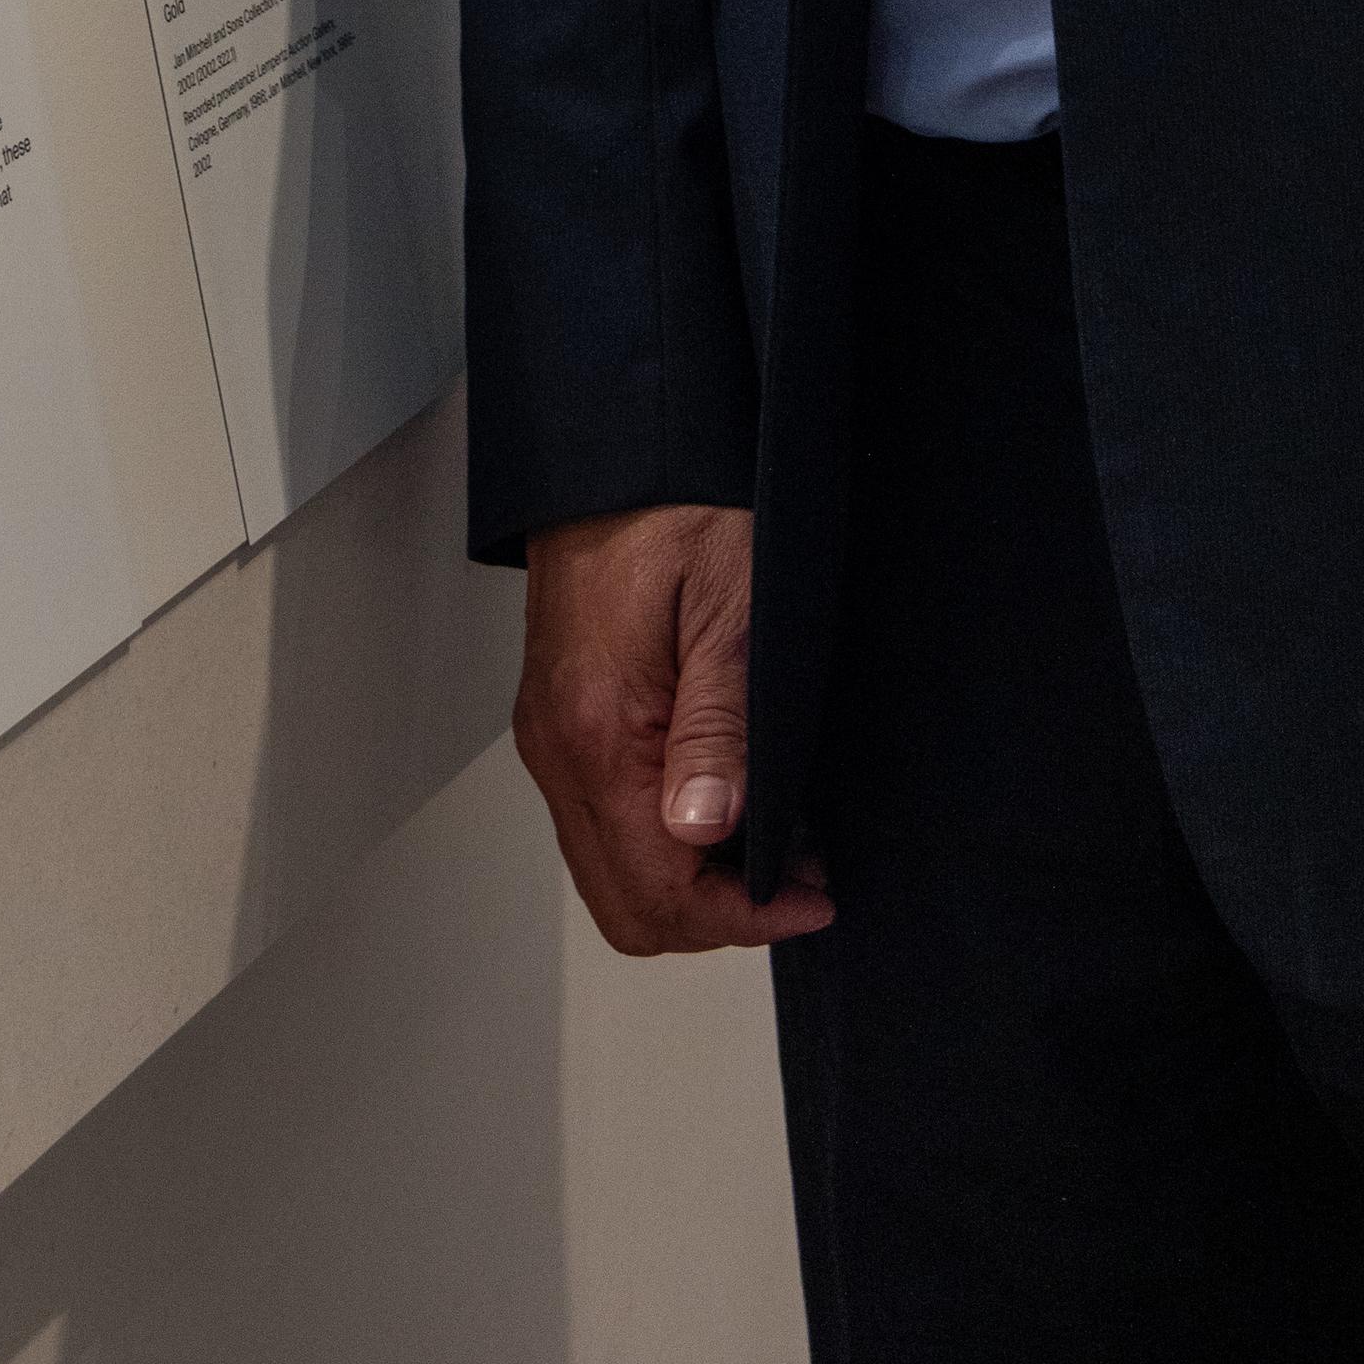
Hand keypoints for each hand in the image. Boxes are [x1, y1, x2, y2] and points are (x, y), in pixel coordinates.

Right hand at [514, 504, 837, 957]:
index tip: (810, 897)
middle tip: (797, 880)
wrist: (620, 445)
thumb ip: (718, 729)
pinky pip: (604, 819)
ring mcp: (553, 736)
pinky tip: (726, 798)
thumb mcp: (731, 609)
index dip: (743, 918)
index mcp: (596, 731)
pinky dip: (664, 838)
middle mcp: (558, 748)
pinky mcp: (561, 718)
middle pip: (628, 906)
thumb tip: (709, 831)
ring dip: (693, 881)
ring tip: (774, 838)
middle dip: (717, 917)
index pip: (658, 892)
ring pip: (613, 870)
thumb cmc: (678, 506)